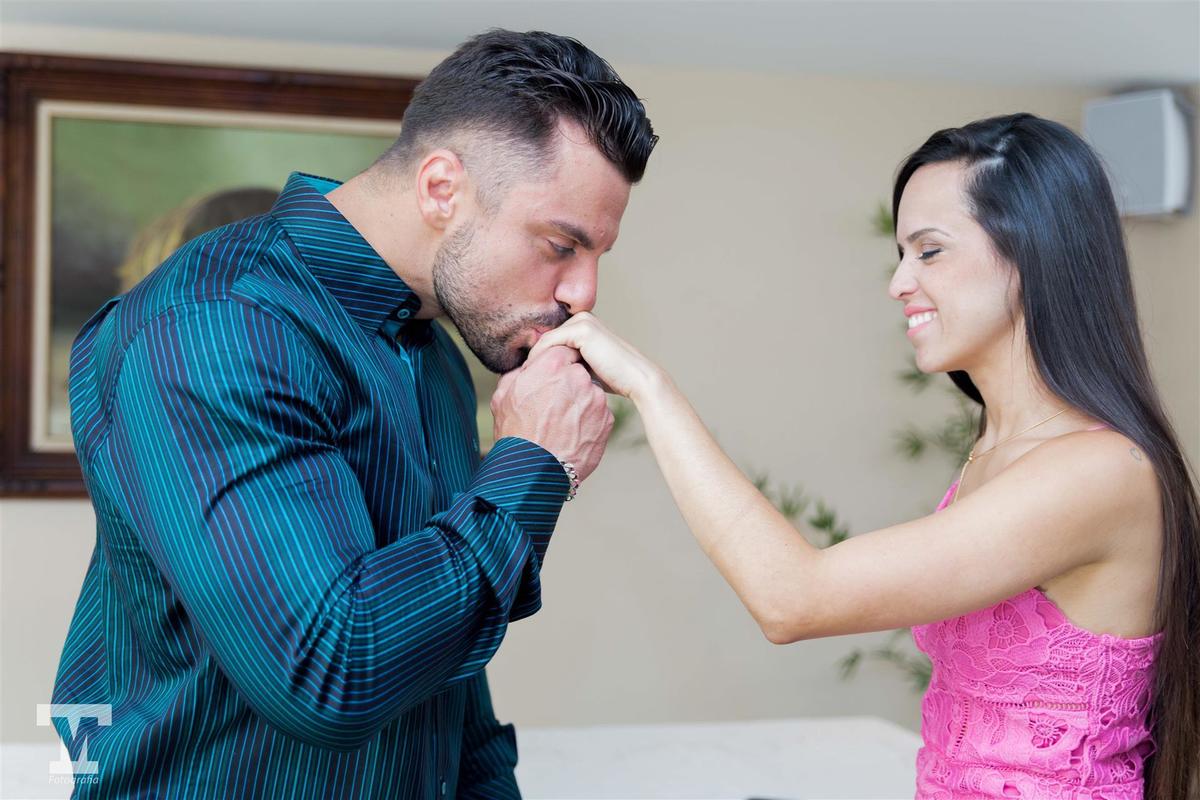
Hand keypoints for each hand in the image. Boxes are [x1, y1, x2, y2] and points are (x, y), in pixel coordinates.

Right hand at [491, 345, 612, 481]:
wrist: (535, 471)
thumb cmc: (516, 433)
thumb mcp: (504, 396)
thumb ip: (518, 373)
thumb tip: (525, 368)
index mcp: (552, 365)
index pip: (562, 351)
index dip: (555, 365)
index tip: (550, 377)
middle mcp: (579, 377)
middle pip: (578, 371)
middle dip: (569, 383)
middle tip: (554, 402)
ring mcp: (596, 399)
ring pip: (590, 393)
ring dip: (579, 403)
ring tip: (561, 423)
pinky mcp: (607, 420)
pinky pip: (598, 414)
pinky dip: (588, 421)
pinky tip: (572, 434)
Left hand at [526, 312, 662, 402]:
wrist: (636, 380)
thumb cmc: (613, 380)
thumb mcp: (584, 368)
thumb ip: (567, 363)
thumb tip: (539, 373)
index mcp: (582, 325)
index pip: (550, 339)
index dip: (535, 357)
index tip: (521, 377)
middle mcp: (582, 318)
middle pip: (545, 338)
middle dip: (531, 358)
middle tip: (515, 379)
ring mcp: (583, 321)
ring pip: (545, 340)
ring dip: (532, 359)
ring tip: (520, 380)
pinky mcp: (582, 329)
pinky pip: (550, 343)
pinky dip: (538, 358)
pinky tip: (531, 375)